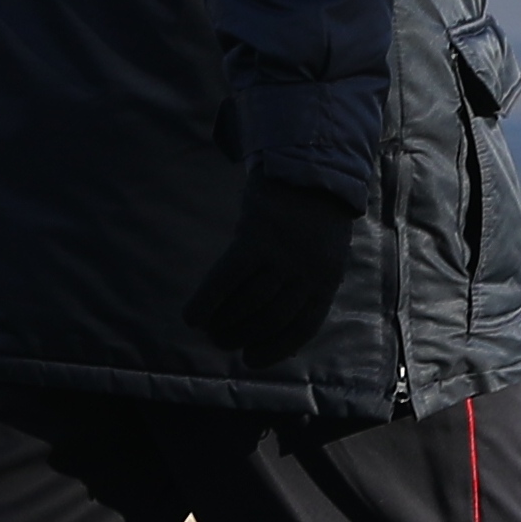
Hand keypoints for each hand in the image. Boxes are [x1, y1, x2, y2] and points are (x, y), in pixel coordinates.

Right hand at [189, 174, 362, 355]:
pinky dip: (208, 301)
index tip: (252, 359)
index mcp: (328, 277)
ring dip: (224, 323)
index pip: (303, 326)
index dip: (276, 349)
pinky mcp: (255, 239)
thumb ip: (307, 280)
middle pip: (271, 318)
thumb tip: (275, 321)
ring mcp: (282, 256)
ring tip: (210, 330)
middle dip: (243, 335)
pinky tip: (192, 317)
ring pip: (248, 304)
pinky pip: (226, 280)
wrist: (309, 162)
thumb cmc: (313, 211)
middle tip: (222, 341)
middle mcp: (307, 271)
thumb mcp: (324, 250)